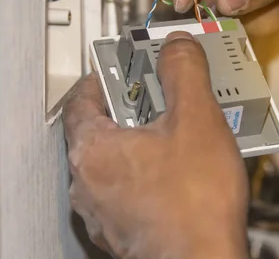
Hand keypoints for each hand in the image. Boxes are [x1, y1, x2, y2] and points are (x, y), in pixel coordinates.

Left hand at [62, 32, 249, 258]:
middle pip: (102, 129)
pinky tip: (180, 174)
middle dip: (133, 111)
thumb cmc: (194, 205)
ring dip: (142, 145)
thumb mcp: (196, 119)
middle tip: (162, 100)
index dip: (104, 76)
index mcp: (93, 150)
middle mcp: (88, 183)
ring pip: (117, 162)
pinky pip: (129, 190)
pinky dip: (148, 175)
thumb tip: (177, 47)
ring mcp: (103, 212)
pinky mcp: (122, 232)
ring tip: (178, 137)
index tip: (124, 67)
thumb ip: (183, 72)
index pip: (82, 98)